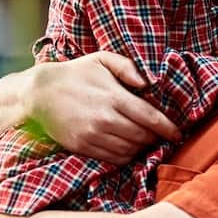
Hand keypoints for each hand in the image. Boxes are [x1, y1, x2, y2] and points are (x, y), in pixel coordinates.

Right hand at [29, 52, 180, 164]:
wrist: (39, 92)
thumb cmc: (75, 73)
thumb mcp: (101, 59)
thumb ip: (128, 67)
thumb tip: (148, 83)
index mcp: (114, 97)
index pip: (151, 118)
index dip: (169, 129)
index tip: (178, 134)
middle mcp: (105, 119)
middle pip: (143, 137)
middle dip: (156, 138)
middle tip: (160, 136)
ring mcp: (93, 135)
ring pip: (130, 150)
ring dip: (141, 148)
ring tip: (144, 141)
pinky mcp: (83, 146)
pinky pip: (113, 158)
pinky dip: (126, 156)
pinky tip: (127, 148)